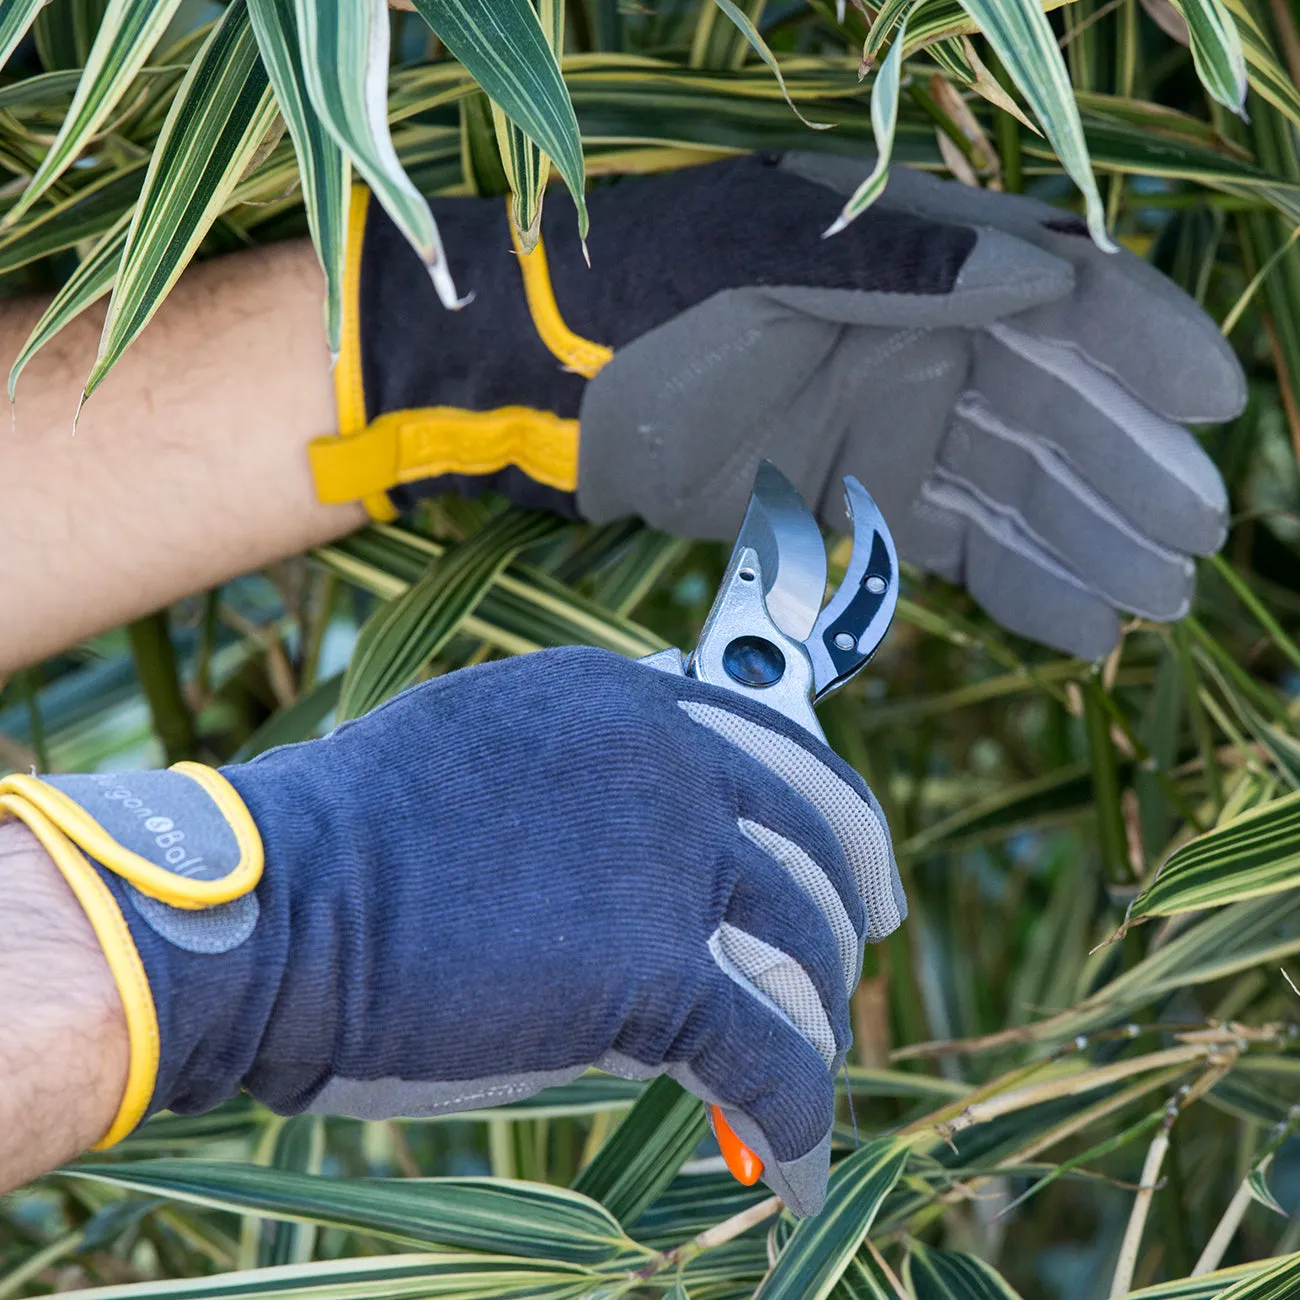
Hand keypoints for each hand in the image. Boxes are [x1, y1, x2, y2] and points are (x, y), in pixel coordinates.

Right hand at [0, 647, 900, 1215]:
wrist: (273, 906)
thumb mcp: (491, 756)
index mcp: (624, 699)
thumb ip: (588, 771)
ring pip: (803, 949)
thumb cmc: (354, 840)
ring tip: (798, 1071)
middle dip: (848, 905)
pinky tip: (791, 1172)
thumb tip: (653, 818)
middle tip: (858, 949)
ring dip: (815, 1019)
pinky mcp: (654, 968)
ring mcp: (668, 857)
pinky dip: (793, 1121)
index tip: (852, 860)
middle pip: (817, 839)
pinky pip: (769, 1057)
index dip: (831, 810)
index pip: (776, 744)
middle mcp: (667, 759)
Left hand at [319, 153, 1244, 658]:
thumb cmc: (640, 296)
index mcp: (910, 262)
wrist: (544, 382)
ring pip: (1012, 492)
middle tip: (1185, 550)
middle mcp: (920, 343)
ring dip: (1082, 546)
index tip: (1209, 405)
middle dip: (1120, 478)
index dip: (1137, 347)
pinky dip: (1013, 587)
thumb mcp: (763, 262)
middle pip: (1049, 412)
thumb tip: (1039, 279)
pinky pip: (953, 548)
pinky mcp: (853, 502)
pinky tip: (1075, 628)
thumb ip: (898, 272)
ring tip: (1149, 602)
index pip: (1054, 298)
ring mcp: (890, 428)